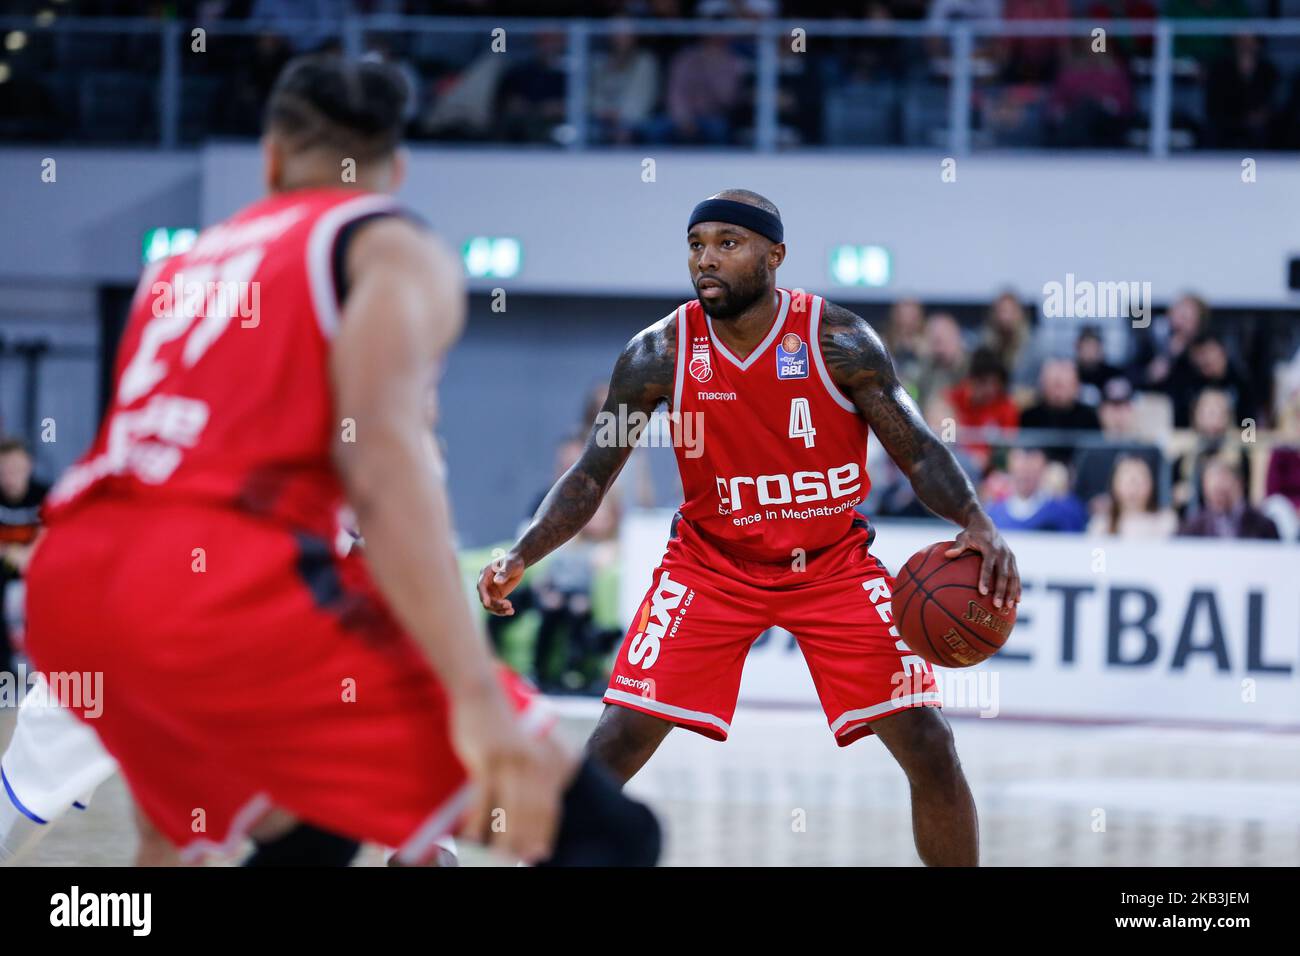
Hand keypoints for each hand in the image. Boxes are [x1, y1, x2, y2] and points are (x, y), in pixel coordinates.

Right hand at [450, 687, 569, 863]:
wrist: (482, 694)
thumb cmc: (499, 723)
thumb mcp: (522, 747)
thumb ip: (527, 771)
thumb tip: (521, 806)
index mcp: (544, 761)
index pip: (549, 806)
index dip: (545, 832)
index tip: (540, 854)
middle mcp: (533, 763)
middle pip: (532, 813)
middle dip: (526, 841)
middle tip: (518, 861)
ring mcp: (511, 762)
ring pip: (510, 809)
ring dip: (503, 837)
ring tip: (497, 856)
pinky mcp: (488, 759)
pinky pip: (482, 798)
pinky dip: (476, 819)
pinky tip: (470, 834)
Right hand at [477, 551, 524, 615]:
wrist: (517, 564)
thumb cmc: (512, 561)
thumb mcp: (510, 565)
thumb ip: (504, 572)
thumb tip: (497, 581)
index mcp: (485, 574)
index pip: (481, 585)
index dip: (483, 594)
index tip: (487, 603)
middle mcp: (485, 584)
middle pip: (485, 598)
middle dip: (495, 604)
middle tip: (508, 605)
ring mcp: (490, 591)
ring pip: (490, 605)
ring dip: (499, 610)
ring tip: (511, 610)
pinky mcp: (496, 596)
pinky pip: (497, 607)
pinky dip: (503, 610)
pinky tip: (511, 611)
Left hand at [945, 515, 1019, 609]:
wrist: (985, 524)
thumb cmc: (970, 533)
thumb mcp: (963, 537)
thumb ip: (957, 546)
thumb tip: (947, 554)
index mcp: (990, 548)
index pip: (987, 566)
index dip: (986, 579)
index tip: (983, 593)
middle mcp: (1002, 553)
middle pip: (1003, 575)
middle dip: (1002, 591)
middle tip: (997, 605)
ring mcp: (1009, 557)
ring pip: (1013, 577)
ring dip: (1012, 593)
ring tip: (1009, 608)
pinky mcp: (1013, 560)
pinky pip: (1016, 576)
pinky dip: (1018, 589)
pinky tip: (1017, 602)